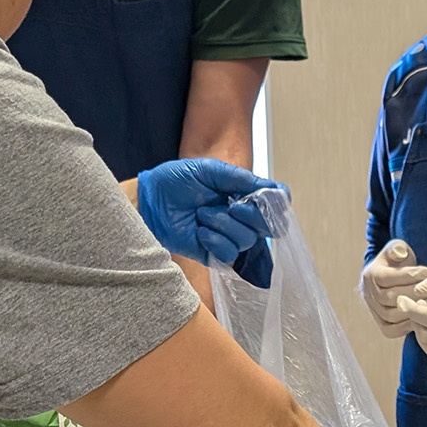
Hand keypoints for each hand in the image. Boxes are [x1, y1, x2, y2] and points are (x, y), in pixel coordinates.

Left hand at [135, 159, 282, 267]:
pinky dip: (215, 241)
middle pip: (268, 227)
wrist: (149, 200)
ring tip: (202, 215)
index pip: (275, 204)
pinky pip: (230, 253)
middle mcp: (239, 217)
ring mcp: (228, 236)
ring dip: (224, 225)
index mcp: (242, 195)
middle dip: (252, 215)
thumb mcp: (210, 171)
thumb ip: (241, 179)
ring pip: (247, 240)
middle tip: (233, 205)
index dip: (277, 204)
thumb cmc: (175, 181)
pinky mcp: (215, 254)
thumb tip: (273, 189)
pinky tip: (200, 231)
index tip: (267, 197)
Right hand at [359, 240, 426, 338]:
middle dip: (414, 293)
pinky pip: (393, 330)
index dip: (408, 275)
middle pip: (390, 297)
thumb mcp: (397, 249)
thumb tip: (399, 254)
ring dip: (415, 309)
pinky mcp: (383, 325)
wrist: (393, 281)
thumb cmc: (398, 263)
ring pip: (392, 315)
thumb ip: (397, 248)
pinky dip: (409, 325)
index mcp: (370, 275)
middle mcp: (368, 295)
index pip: (386, 277)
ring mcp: (374, 312)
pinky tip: (426, 315)